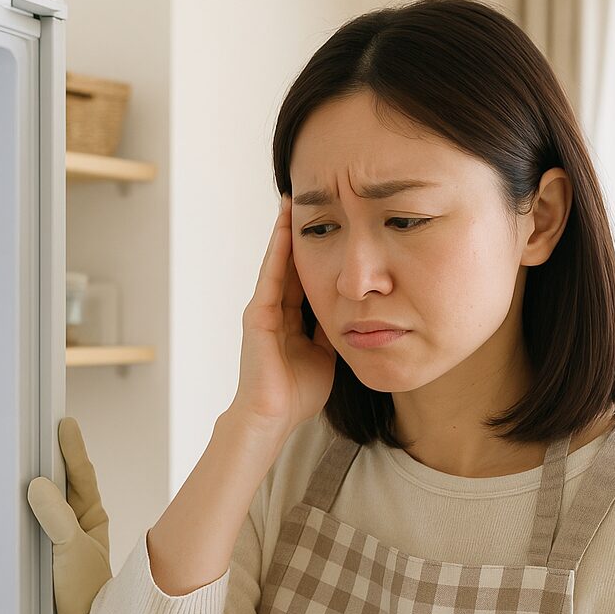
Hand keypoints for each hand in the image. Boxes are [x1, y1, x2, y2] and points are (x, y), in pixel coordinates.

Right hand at [27, 417, 111, 613]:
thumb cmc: (88, 596)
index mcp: (93, 519)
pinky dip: (22, 512)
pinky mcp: (44, 558)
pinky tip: (9, 503)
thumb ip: (55, 516)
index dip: (72, 448)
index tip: (64, 423)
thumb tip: (39, 485)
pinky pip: (32, 527)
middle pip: (61, 485)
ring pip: (45, 505)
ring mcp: (61, 542)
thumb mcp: (72, 550)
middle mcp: (78, 527)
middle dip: (50, 460)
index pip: (81, 475)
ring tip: (20, 459)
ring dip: (34, 485)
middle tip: (35, 431)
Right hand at [229, 193, 336, 440]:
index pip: (306, 275)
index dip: (317, 249)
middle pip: (291, 261)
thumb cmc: (298, 393)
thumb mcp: (328, 354)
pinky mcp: (257, 315)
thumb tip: (357, 311)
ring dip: (285, 231)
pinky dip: (277, 250)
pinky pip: (271, 275)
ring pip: (278, 262)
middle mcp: (275, 309)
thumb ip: (335, 330)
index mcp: (291, 319)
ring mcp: (263, 310)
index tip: (331, 222)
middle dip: (301, 232)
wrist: (273, 417)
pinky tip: (285, 226)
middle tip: (311, 196)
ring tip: (293, 199)